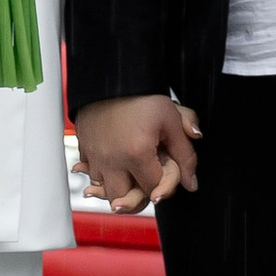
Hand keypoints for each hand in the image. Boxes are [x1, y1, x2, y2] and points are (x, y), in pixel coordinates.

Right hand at [74, 93, 202, 213]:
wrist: (113, 75)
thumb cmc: (142, 95)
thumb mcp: (171, 120)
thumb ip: (185, 154)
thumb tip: (192, 182)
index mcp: (136, 154)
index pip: (153, 189)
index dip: (163, 185)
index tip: (164, 170)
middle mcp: (112, 160)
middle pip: (124, 200)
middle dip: (138, 196)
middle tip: (147, 181)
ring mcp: (95, 156)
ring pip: (104, 190)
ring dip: (119, 187)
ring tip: (131, 173)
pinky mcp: (83, 149)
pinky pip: (91, 174)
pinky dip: (103, 174)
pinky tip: (115, 161)